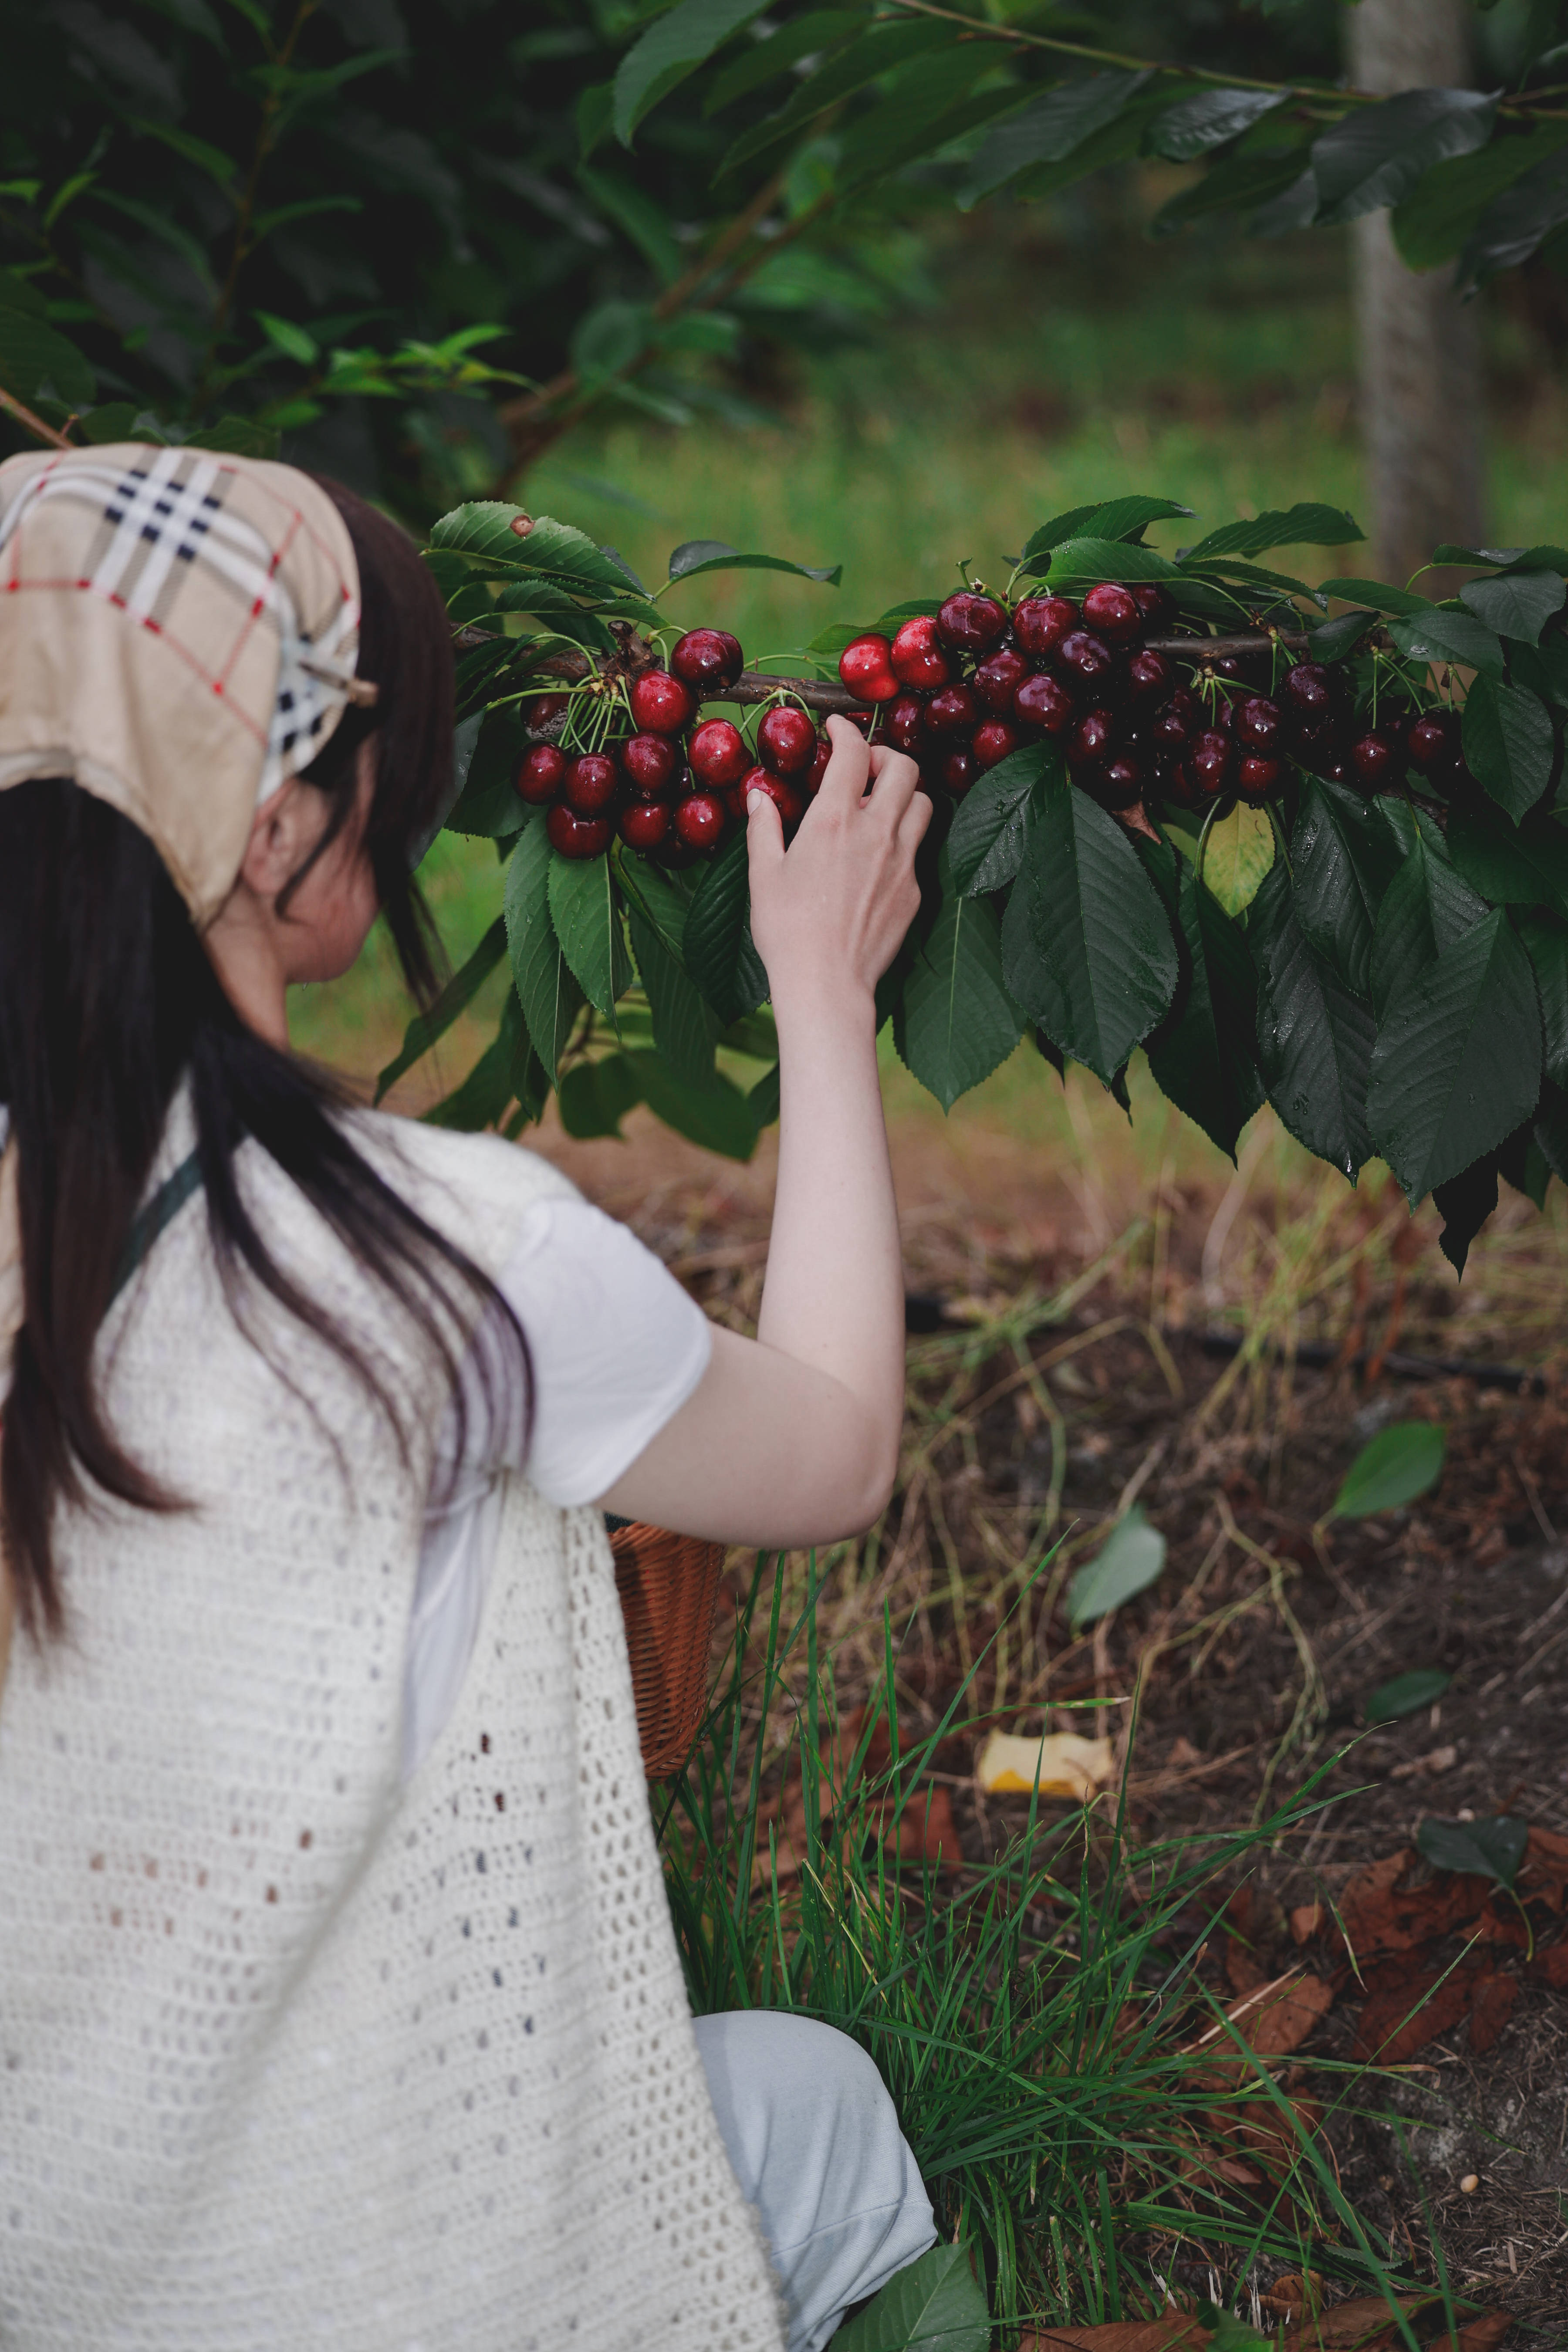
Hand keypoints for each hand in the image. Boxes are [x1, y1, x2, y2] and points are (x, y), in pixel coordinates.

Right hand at [744, 715, 929, 1016]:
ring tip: (879, 806)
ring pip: (923, 803)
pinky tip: (879, 856)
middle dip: (886, 756)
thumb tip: (759, 796)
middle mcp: (875, 832)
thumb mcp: (763, 874)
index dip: (846, 730)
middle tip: (865, 767)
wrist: (827, 983)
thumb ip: (764, 827)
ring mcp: (902, 861)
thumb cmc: (786, 931)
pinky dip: (902, 839)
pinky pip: (917, 849)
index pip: (853, 752)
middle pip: (905, 767)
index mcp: (833, 820)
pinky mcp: (914, 890)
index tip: (836, 728)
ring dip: (904, 794)